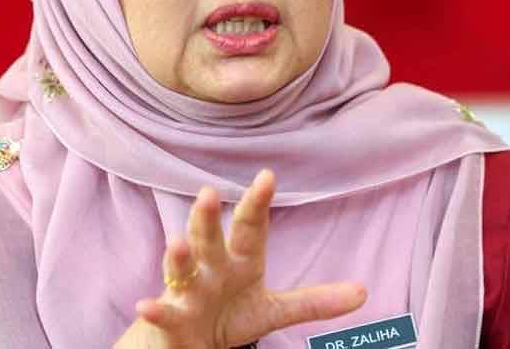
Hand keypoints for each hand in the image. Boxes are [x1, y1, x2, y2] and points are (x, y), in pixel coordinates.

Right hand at [114, 169, 365, 348]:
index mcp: (239, 260)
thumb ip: (315, 300)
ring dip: (178, 256)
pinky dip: (154, 308)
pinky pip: (162, 312)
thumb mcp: (275, 310)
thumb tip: (364, 292)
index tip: (267, 176)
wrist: (187, 341)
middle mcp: (210, 268)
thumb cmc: (230, 314)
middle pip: (209, 239)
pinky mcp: (171, 318)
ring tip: (177, 241)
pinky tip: (145, 303)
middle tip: (206, 193)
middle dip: (206, 218)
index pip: (249, 226)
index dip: (257, 202)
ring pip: (181, 269)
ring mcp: (188, 291)